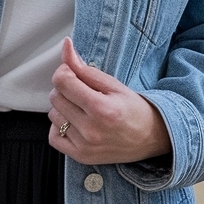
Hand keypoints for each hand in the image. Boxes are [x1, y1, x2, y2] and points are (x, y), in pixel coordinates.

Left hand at [48, 37, 170, 163]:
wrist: (150, 137)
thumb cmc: (133, 109)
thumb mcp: (113, 84)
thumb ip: (85, 68)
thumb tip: (65, 47)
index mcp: (101, 108)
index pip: (62, 81)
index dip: (64, 71)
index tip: (74, 73)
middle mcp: (91, 130)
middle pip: (55, 97)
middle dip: (65, 89)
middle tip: (83, 92)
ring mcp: (85, 146)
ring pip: (53, 116)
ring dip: (64, 108)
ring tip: (83, 109)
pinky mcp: (80, 157)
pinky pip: (54, 137)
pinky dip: (60, 127)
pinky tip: (76, 123)